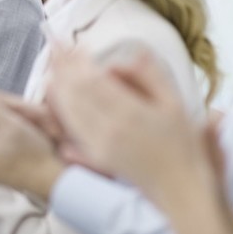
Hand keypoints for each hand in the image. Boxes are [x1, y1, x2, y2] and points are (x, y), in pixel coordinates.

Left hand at [43, 41, 210, 205]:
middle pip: (76, 92)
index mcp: (130, 113)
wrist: (180, 191)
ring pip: (69, 109)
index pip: (93, 80)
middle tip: (52, 44)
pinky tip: (54, 94)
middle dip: (62, 66)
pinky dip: (59, 107)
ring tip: (50, 63)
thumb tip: (129, 55)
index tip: (70, 42)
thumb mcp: (175, 104)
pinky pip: (70, 127)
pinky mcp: (95, 157)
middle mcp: (109, 130)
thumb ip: (151, 76)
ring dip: (57, 84)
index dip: (78, 60)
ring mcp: (100, 145)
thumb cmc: (182, 145)